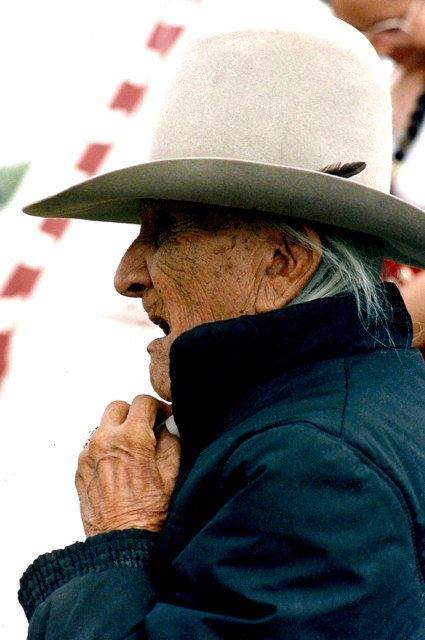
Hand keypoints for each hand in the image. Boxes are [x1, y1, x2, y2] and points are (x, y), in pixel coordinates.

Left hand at [76, 395, 180, 537]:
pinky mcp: (79, 471)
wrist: (122, 545)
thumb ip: (171, 441)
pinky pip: (92, 448)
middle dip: (134, 414)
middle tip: (147, 430)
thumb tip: (168, 426)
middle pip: (118, 407)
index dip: (158, 408)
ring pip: (103, 427)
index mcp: (130, 439)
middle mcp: (104, 441)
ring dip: (118, 432)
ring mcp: (88, 455)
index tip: (163, 419)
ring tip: (133, 453)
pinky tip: (119, 469)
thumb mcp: (171, 474)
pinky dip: (106, 450)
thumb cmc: (148, 515)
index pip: (142, 402)